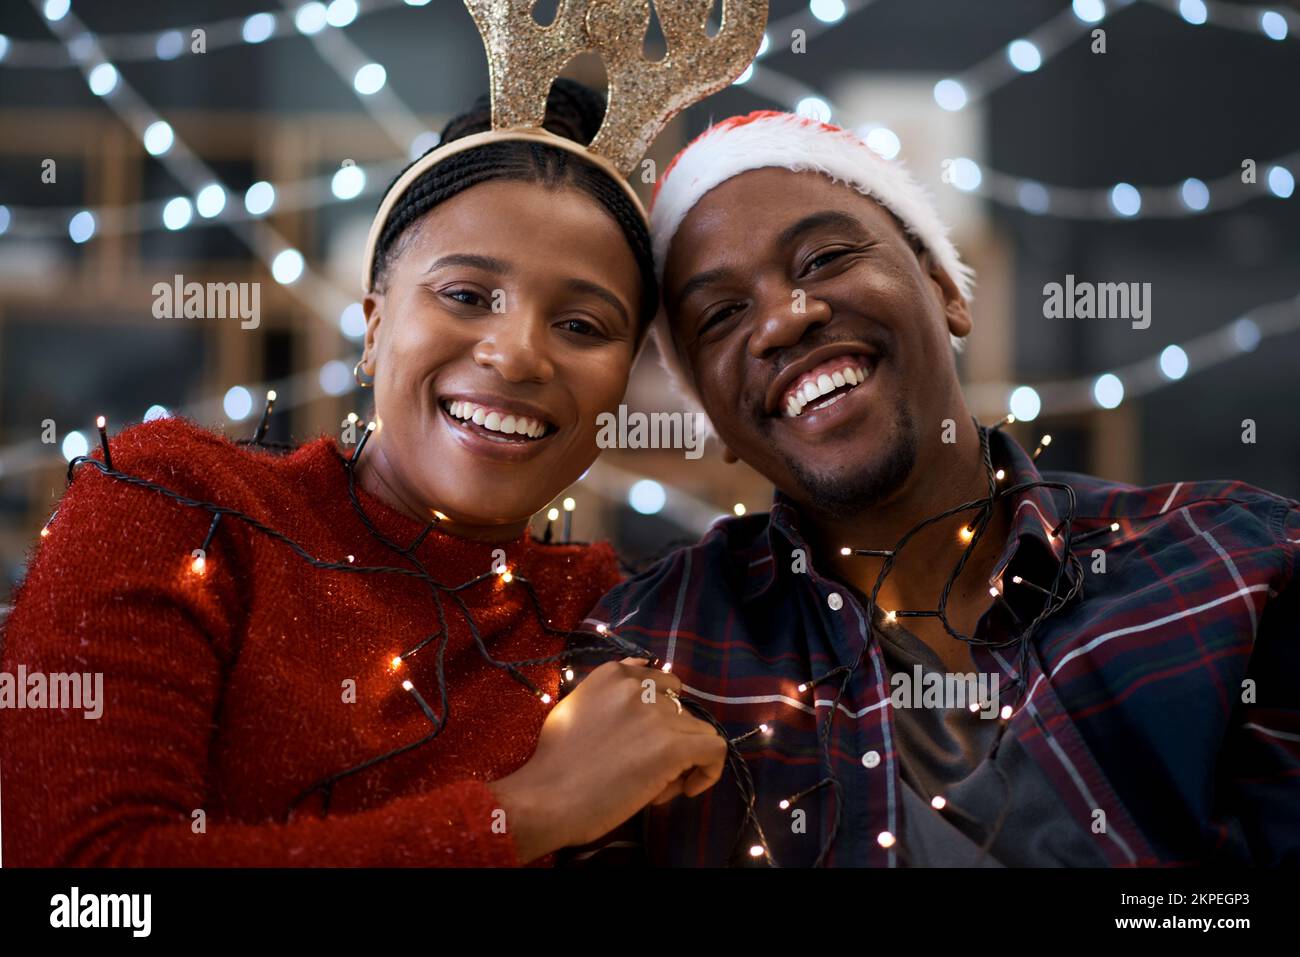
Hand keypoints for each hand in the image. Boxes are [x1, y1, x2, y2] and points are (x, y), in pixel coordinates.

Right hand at [487, 658, 726, 862]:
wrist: (547, 798)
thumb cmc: (554, 763)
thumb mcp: (576, 706)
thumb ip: (609, 688)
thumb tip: (642, 668)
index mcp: (613, 675)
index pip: (663, 684)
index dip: (661, 717)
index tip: (647, 742)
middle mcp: (638, 687)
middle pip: (681, 711)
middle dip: (672, 738)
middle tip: (649, 768)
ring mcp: (658, 715)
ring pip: (698, 732)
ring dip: (684, 759)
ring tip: (656, 785)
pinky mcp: (673, 747)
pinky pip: (715, 750)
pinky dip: (709, 770)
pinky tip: (688, 788)